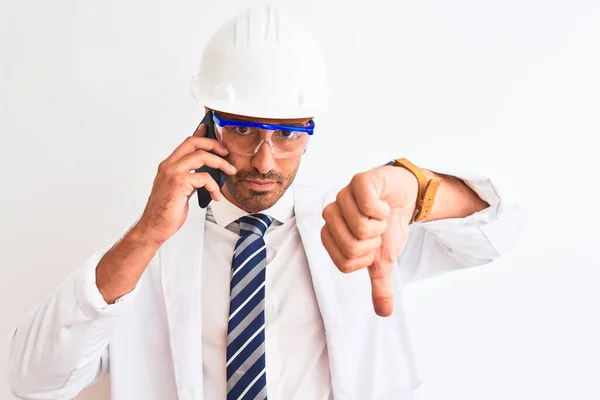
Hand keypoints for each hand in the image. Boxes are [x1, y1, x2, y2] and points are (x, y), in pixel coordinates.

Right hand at [135, 124, 236, 244]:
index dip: (201, 134)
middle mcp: (169, 166)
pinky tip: (216, 195)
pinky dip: (214, 186)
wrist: (155, 226)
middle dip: (213, 144)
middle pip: (194, 143)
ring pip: (202, 156)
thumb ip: (190, 178)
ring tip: (230, 171)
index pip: (187, 143)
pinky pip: (204, 177)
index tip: (211, 131)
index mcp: (168, 166)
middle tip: (226, 153)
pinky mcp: (179, 183)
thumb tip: (206, 173)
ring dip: (220, 163)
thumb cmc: (166, 211)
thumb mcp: (181, 190)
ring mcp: (173, 173)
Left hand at [321, 166, 418, 316]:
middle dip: (374, 242)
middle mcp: (332, 215)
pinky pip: (366, 203)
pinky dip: (382, 209)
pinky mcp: (359, 181)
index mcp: (332, 236)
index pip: (344, 263)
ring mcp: (343, 196)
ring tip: (380, 216)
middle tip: (378, 230)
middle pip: (350, 246)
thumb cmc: (388, 226)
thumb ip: (380, 285)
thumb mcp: (385, 260)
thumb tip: (384, 313)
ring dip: (379, 225)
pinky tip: (383, 205)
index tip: (373, 246)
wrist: (405, 198)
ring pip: (358, 225)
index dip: (366, 258)